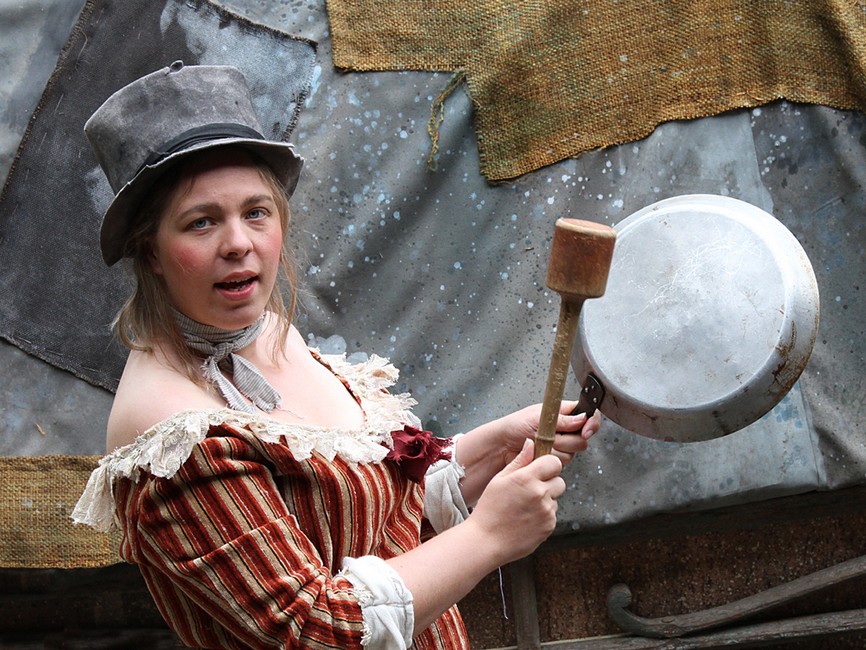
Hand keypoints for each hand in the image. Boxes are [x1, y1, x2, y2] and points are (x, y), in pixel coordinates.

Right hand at [468, 439, 565, 563]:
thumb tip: (531, 443)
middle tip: (530, 491)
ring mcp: (546, 512)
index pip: (554, 462)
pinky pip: (552, 515)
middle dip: (549, 483)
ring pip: (555, 499)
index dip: (548, 466)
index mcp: (526, 478)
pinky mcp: (549, 527)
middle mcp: (540, 494)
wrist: (487, 541)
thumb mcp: (499, 480)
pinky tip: (526, 519)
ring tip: (524, 508)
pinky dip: (543, 516)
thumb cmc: (489, 509)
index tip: (540, 470)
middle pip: (559, 481)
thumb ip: (519, 460)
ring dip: (545, 500)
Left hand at [496, 401, 600, 467]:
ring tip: (539, 442)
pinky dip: (549, 458)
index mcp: (564, 413)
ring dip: (555, 449)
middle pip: (583, 438)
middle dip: (565, 439)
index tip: (585, 431)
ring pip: (572, 453)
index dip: (592, 423)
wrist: (503, 445)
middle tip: (549, 435)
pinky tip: (539, 452)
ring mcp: (561, 445)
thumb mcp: (539, 417)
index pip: (589, 414)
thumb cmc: (515, 425)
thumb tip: (583, 418)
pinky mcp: (555, 459)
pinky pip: (562, 462)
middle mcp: (566, 429)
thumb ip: (563, 420)